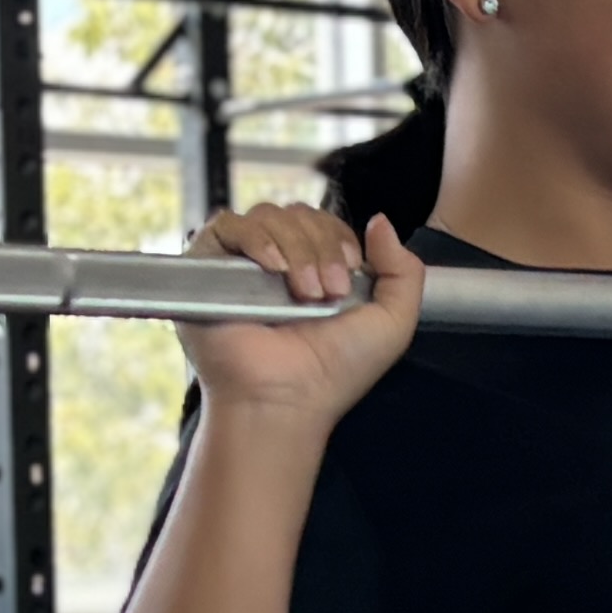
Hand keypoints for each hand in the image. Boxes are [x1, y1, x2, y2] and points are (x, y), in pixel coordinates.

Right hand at [176, 204, 423, 432]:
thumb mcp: (393, 322)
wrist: (288, 399)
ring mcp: (240, 265)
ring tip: (302, 292)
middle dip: (320, 246)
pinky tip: (273, 268)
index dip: (339, 238)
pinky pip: (226, 224)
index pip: (325, 222)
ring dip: (295, 247)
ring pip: (268, 215)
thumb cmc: (335, 372)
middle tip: (326, 293)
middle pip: (298, 213)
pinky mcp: (207, 268)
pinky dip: (256, 238)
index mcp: (314, 270)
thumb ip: (404, 269)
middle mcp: (276, 264)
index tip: (347, 275)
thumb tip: (380, 221)